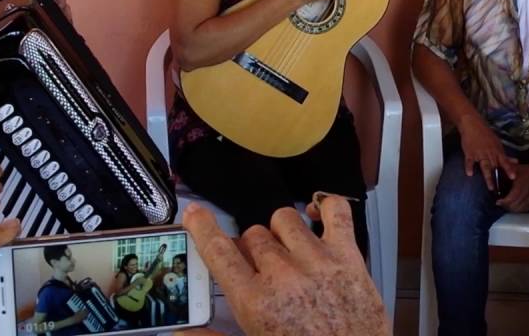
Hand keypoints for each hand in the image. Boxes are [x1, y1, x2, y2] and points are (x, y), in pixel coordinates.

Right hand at [179, 198, 389, 335]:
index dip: (203, 228)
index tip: (196, 214)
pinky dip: (325, 205)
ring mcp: (317, 260)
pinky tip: (317, 215)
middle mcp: (283, 275)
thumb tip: (180, 331)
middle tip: (264, 269)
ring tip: (290, 253)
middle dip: (253, 249)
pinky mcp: (347, 255)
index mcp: (255, 301)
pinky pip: (334, 210)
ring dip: (281, 232)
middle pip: (253, 236)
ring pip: (284, 219)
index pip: (218, 251)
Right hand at [457, 115, 517, 190]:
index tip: (513, 177)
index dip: (509, 169)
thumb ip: (505, 155)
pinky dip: (469, 167)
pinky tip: (469, 174)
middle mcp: (489, 154)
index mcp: (497, 151)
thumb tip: (516, 161)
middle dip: (498, 177)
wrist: (473, 125)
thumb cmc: (486, 134)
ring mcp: (479, 154)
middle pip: (495, 167)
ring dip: (488, 177)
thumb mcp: (498, 143)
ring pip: (484, 166)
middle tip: (501, 188)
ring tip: (490, 187)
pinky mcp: (469, 153)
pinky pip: (469, 161)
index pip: (505, 162)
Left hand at [495, 158, 528, 212]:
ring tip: (506, 205)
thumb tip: (493, 173)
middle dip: (505, 206)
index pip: (509, 200)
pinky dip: (519, 209)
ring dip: (512, 209)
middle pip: (513, 206)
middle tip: (500, 203)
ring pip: (519, 209)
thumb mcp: (514, 168)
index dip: (502, 202)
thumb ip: (504, 170)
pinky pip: (525, 209)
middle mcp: (526, 195)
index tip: (497, 201)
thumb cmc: (526, 170)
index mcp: (520, 187)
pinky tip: (515, 206)